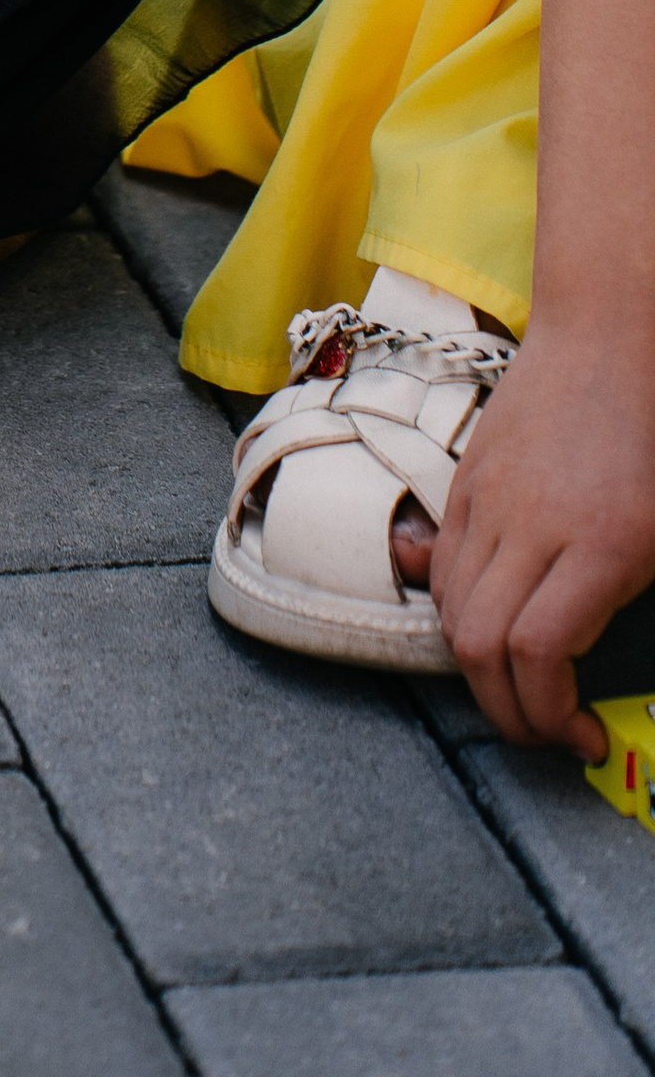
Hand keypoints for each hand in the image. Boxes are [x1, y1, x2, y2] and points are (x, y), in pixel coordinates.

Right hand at [431, 322, 654, 755]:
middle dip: (508, 713)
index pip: (538, 655)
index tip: (583, 737)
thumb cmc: (653, 436)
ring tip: (522, 683)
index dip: (551, 717)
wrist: (608, 338)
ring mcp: (490, 501)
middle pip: (480, 649)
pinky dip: (460, 613)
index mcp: (602, 545)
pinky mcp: (466, 482)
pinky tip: (496, 622)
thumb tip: (599, 668)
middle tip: (544, 729)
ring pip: (452, 613)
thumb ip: (634, 601)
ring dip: (480, 667)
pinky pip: (444, 569)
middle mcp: (533, 526)